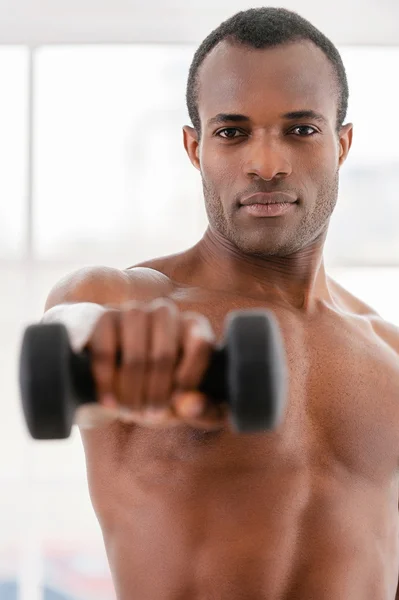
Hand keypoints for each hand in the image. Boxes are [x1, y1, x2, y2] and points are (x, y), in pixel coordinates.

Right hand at [80, 299, 228, 430]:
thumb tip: (190, 405)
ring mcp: (134, 311)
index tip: (177, 402)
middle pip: (165, 355)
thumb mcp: (183, 406)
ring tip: (130, 411)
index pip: (200, 345)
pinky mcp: (104, 317)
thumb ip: (200, 410)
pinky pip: (106, 354)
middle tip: (150, 415)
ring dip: (132, 390)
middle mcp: (165, 313)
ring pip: (135, 356)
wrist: (113, 376)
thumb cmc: (157, 390)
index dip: (189, 378)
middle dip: (157, 393)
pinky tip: (109, 402)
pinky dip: (107, 383)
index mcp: (193, 326)